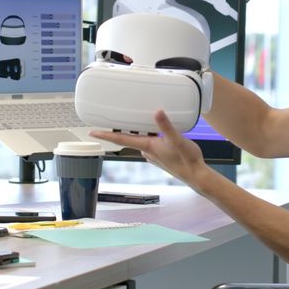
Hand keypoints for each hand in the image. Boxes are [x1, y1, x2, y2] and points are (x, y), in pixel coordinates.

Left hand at [90, 110, 208, 185]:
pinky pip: (148, 143)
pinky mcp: (160, 156)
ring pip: (139, 141)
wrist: (196, 175)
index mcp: (147, 146)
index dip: (106, 135)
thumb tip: (157, 112)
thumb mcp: (177, 140)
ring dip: (134, 133)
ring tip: (132, 121)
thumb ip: (166, 126)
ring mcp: (153, 155)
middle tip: (109, 121)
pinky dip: (146, 136)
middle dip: (118, 131)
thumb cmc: (187, 160)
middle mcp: (147, 151)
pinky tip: (154, 131)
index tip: (92, 132)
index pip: (121, 139)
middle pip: (128, 139)